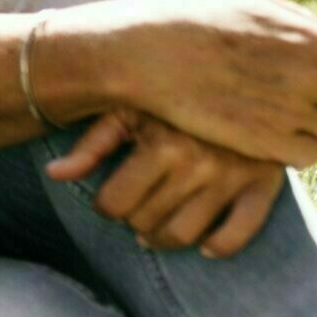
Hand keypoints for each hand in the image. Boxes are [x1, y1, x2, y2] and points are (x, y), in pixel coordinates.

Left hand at [47, 109, 286, 258]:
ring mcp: (234, 177)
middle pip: (146, 221)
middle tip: (135, 204)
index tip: (109, 198)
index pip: (116, 203)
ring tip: (156, 224)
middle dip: (133, 218)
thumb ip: (91, 143)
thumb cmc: (171, 90)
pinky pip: (238, 234)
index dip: (105, 205)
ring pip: (185, 235)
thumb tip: (53, 175)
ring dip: (163, 237)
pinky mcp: (264, 185)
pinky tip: (204, 242)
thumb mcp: (128, 107)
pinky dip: (218, 246)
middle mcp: (199, 163)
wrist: (243, 70)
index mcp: (163, 143)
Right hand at [75, 0, 316, 167]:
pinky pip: (305, 158)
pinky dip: (286, 153)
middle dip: (308, 106)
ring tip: (258, 118)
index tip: (316, 87)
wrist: (153, 54)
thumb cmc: (200, 23)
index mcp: (315, 41)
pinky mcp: (270, 143)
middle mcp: (311, 76)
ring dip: (298, 132)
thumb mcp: (256, 4)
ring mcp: (292, 112)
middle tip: (267, 98)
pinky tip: (256, 138)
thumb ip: (301, 25)